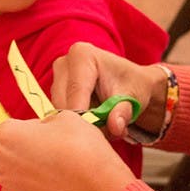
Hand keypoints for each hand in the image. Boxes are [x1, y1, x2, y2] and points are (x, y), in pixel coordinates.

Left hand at [0, 111, 135, 190]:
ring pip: (21, 174)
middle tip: (56, 148)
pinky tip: (62, 182)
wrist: (98, 185)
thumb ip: (46, 122)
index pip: (13, 126)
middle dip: (30, 149)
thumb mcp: (64, 117)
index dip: (34, 127)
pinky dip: (43, 187)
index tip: (50, 132)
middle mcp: (0, 166)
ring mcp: (12, 190)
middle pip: (13, 152)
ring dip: (35, 169)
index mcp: (3, 138)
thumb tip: (46, 131)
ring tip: (62, 167)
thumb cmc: (80, 147)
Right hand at [51, 42, 168, 137]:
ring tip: (105, 127)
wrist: (130, 83)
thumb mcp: (134, 97)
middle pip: (64, 103)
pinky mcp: (55, 92)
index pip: (76, 91)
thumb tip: (115, 126)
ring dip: (81, 125)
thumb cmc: (132, 85)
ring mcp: (57, 78)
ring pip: (61, 112)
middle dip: (84, 122)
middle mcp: (64, 63)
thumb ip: (123, 111)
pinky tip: (95, 123)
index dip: (85, 116)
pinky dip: (77, 123)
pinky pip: (60, 115)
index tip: (96, 135)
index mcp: (82, 55)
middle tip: (107, 133)